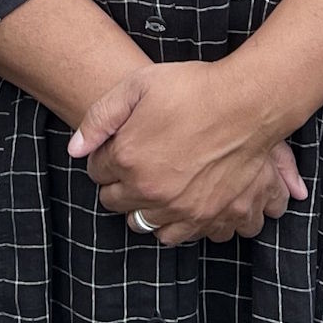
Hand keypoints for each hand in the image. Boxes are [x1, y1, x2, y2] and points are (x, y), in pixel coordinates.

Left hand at [68, 61, 311, 243]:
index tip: (119, 146)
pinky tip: (180, 203)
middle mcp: (150, 190)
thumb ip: (100, 117)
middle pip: (116, 203)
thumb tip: (74, 149)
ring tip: (157, 186)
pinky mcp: (209, 217)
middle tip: (137, 165)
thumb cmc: (193, 88)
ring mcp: (181, 208)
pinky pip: (179, 236)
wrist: (248, 102)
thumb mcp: (138, 85)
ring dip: (145, 208)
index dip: (105, 157)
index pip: (97, 172)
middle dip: (120, 185)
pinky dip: (175, 224)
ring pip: (145, 224)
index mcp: (128, 158)